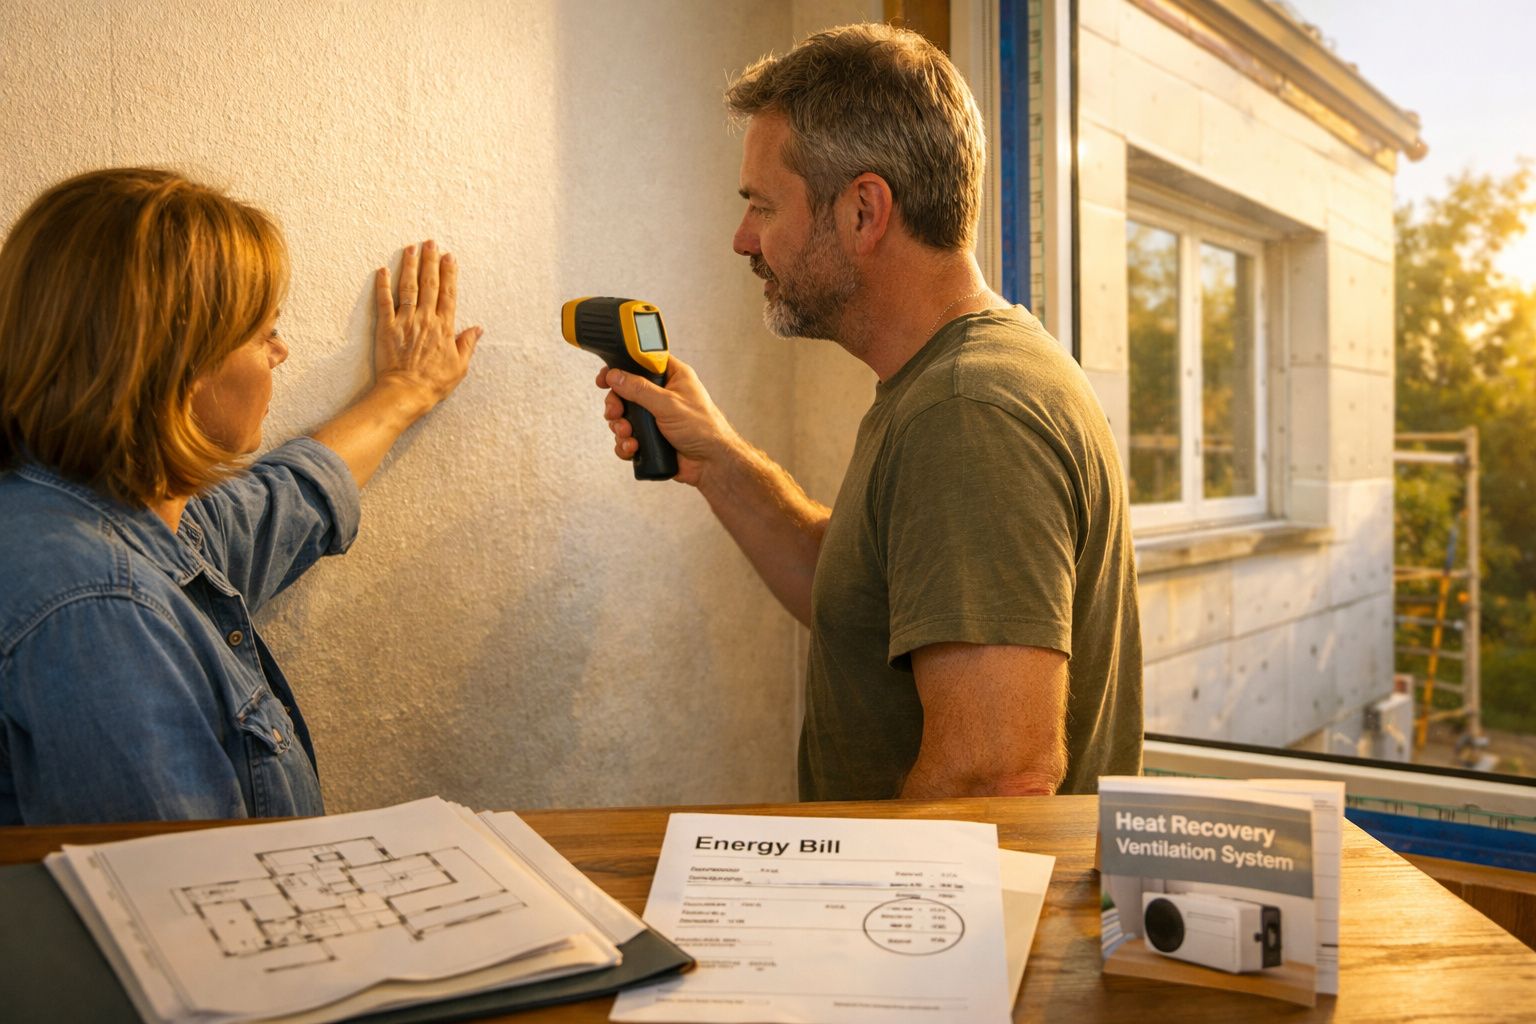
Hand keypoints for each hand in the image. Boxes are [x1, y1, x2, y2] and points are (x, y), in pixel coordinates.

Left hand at [373, 239, 481, 408]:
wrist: (406, 392)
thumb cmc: (434, 383)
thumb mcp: (459, 367)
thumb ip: (467, 344)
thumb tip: (477, 329)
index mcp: (444, 327)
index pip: (448, 294)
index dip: (449, 274)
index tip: (449, 257)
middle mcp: (425, 319)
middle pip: (429, 284)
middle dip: (430, 261)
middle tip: (430, 242)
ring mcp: (405, 322)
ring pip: (408, 287)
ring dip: (409, 266)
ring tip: (410, 248)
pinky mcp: (386, 328)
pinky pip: (384, 302)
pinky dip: (382, 285)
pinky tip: (382, 270)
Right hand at [597, 356, 738, 486]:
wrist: (711, 463)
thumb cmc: (703, 428)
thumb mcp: (668, 404)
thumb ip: (639, 389)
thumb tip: (615, 376)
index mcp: (672, 377)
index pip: (641, 363)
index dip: (621, 368)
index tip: (605, 377)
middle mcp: (662, 395)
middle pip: (626, 392)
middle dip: (616, 405)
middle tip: (615, 413)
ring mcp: (655, 418)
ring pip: (624, 417)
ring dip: (620, 427)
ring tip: (628, 435)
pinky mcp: (650, 438)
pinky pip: (628, 438)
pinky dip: (625, 444)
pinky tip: (633, 448)